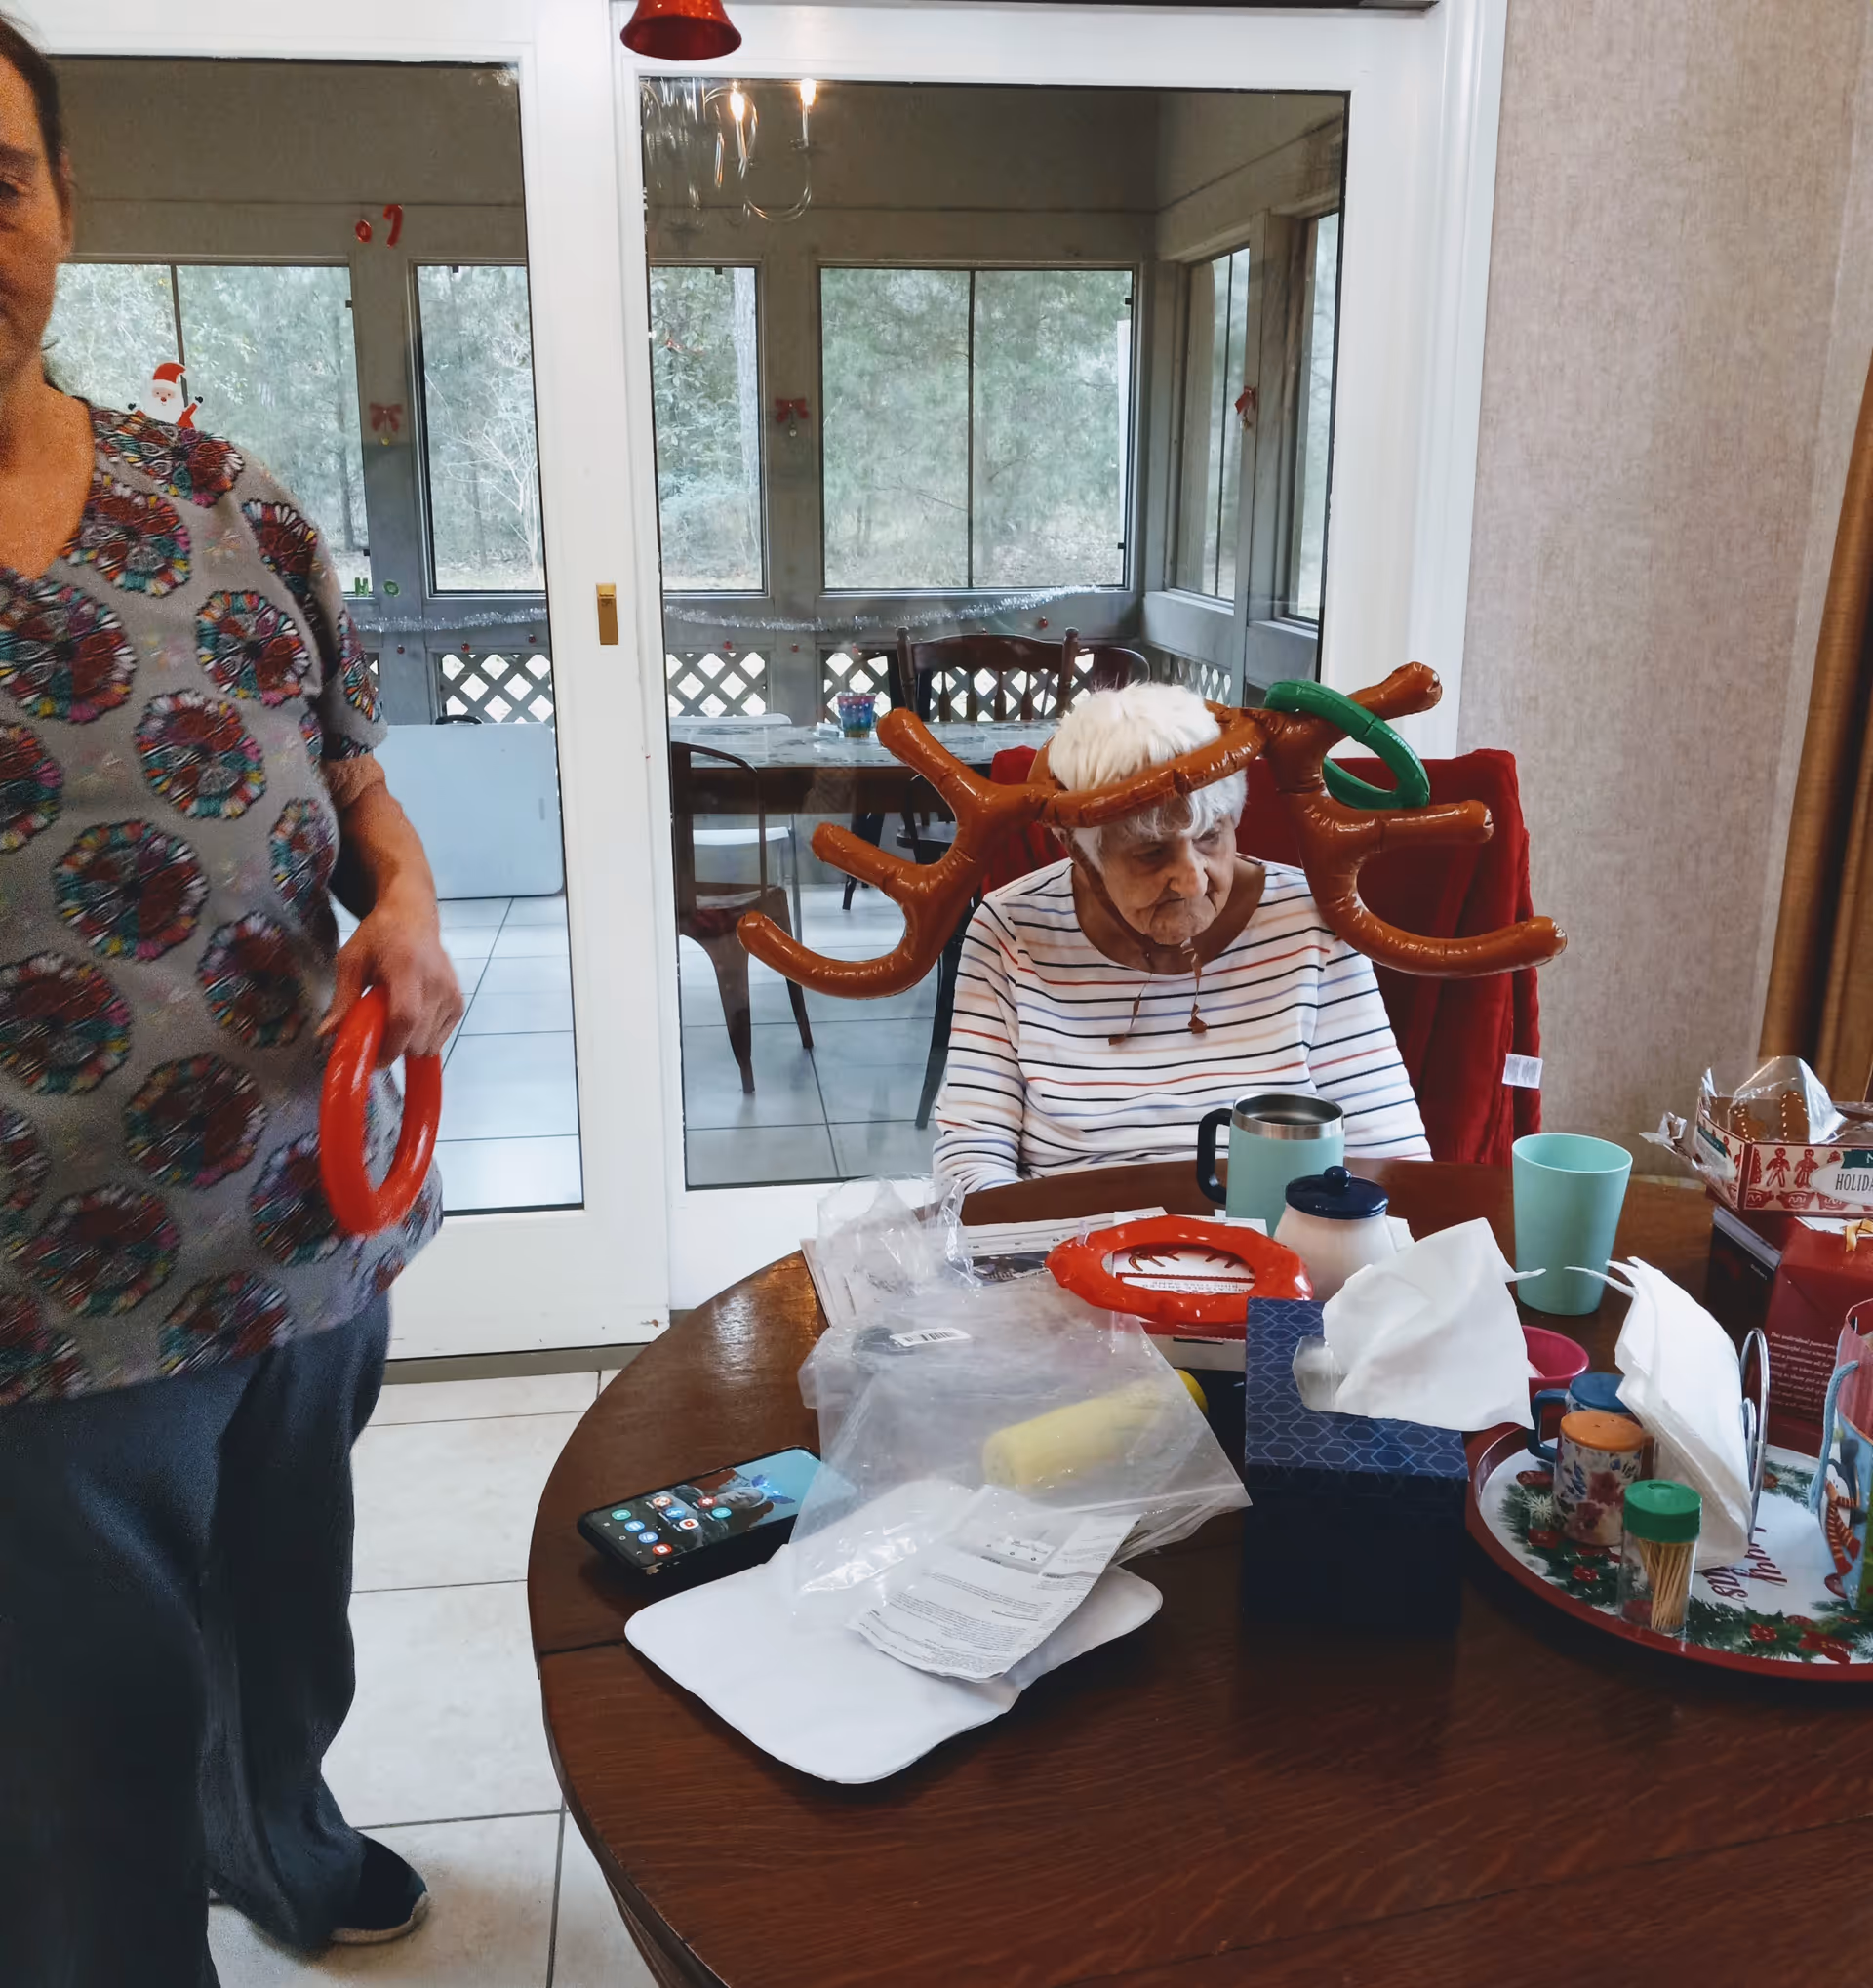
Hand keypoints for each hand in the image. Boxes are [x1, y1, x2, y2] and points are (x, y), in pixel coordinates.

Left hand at [320, 888, 463, 1064]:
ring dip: (408, 1044)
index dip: (390, 1046)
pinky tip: (411, 1020)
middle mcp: (436, 983)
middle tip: (376, 1034)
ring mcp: (451, 995)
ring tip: (394, 1022)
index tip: (372, 1059)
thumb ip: (342, 999)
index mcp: (407, 969)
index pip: (406, 1017)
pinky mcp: (458, 1003)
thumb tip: (327, 1034)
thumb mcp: (351, 961)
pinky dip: (423, 1039)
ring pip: (429, 1046)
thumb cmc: (379, 936)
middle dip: (394, 1048)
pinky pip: (440, 1040)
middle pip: (417, 1039)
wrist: (413, 917)